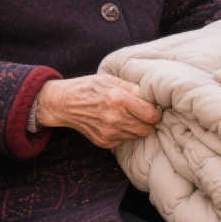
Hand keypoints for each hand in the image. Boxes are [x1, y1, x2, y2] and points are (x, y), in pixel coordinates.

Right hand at [33, 74, 161, 148]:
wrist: (64, 103)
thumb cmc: (89, 87)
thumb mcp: (110, 79)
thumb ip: (132, 88)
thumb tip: (153, 96)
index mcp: (118, 99)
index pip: (152, 115)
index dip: (156, 112)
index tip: (154, 107)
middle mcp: (114, 119)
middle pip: (147, 129)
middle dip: (148, 121)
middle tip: (143, 113)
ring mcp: (108, 133)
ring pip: (137, 136)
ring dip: (137, 127)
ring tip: (127, 116)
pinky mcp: (104, 142)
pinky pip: (124, 140)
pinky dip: (124, 132)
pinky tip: (116, 122)